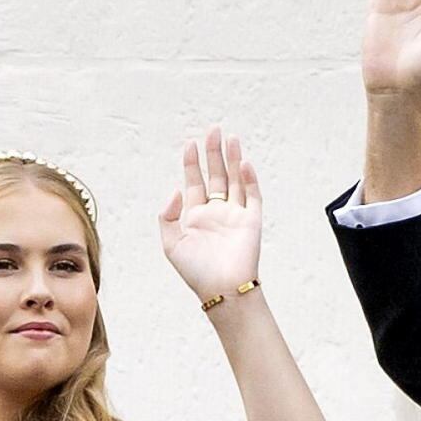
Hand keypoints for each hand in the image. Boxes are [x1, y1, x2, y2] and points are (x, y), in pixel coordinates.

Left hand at [164, 126, 267, 302]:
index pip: (194, 181)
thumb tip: (175, 191)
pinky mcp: (251, 221)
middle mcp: (216, 212)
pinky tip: (243, 164)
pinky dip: (249, 179)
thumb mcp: (170, 244)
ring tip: (230, 139)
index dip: (192, 163)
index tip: (190, 144)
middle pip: (216, 175)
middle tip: (213, 130)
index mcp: (195, 216)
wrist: (222, 290)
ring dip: (232, 159)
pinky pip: (252, 196)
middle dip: (213, 153)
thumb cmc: (196, 272)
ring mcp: (235, 215)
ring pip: (235, 180)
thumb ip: (168, 216)